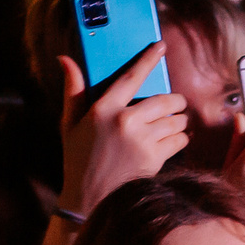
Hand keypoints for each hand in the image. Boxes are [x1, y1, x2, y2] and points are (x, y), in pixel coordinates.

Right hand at [58, 44, 189, 215]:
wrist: (88, 199)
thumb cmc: (78, 159)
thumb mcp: (70, 124)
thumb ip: (73, 91)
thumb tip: (65, 60)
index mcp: (103, 109)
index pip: (131, 76)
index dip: (148, 59)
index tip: (161, 46)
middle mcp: (125, 121)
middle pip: (166, 99)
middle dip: (175, 102)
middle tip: (173, 106)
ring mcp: (141, 140)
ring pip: (176, 120)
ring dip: (178, 122)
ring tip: (169, 127)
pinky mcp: (154, 158)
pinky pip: (179, 140)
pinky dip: (179, 140)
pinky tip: (169, 142)